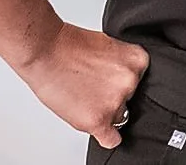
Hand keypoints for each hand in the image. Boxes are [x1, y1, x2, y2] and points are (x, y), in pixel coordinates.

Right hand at [14, 22, 149, 149]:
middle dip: (112, 94)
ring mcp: (115, 102)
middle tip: (92, 85)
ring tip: (83, 94)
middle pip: (129, 99)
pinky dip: (107, 137)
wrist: (45, 51)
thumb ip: (123, 64)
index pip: (140, 81)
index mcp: (138, 61)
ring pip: (117, 116)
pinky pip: (111, 140)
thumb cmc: (69, 45)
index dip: (122, 81)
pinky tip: (98, 128)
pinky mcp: (97, 119)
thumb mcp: (110, 46)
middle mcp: (131, 81)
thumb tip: (126, 79)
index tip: (111, 80)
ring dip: (104, 110)